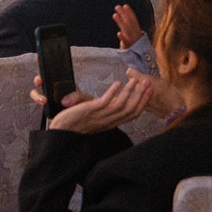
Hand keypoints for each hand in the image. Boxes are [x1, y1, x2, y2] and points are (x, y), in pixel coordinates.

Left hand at [37, 72, 152, 132]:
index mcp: (111, 122)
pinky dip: (113, 92)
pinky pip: (106, 102)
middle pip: (131, 109)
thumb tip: (112, 98)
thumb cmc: (75, 123)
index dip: (143, 102)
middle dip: (141, 95)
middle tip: (148, 82)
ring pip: (121, 105)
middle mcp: (108, 121)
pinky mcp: (90, 111)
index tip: (150, 91)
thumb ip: (104, 109)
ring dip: (130, 92)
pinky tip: (118, 83)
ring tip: (135, 80)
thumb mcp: (96, 116)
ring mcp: (100, 116)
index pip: (132, 114)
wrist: (61, 131)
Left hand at [114, 3, 144, 50]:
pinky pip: (126, 42)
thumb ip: (128, 27)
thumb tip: (121, 17)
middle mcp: (136, 34)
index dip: (130, 13)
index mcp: (137, 31)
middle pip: (129, 22)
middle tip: (117, 6)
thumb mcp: (132, 35)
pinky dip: (123, 37)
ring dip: (121, 22)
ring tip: (114, 15)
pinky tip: (118, 33)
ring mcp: (133, 40)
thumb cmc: (135, 46)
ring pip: (127, 30)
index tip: (125, 5)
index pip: (134, 20)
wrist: (141, 60)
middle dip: (123, 14)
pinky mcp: (129, 47)